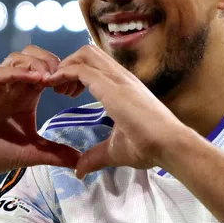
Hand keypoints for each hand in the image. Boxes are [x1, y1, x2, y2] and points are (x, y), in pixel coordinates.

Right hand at [0, 45, 81, 177]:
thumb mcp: (33, 153)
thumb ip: (56, 154)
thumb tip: (80, 163)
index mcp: (27, 95)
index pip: (47, 69)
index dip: (63, 73)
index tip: (74, 89)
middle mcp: (13, 86)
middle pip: (34, 55)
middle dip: (52, 61)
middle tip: (64, 79)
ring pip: (18, 58)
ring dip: (37, 63)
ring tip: (51, 79)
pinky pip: (2, 73)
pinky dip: (20, 73)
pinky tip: (37, 81)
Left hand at [46, 44, 190, 177]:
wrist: (169, 145)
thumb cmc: (149, 147)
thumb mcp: (115, 150)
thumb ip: (96, 157)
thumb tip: (80, 170)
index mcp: (124, 87)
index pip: (96, 65)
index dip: (76, 74)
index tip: (67, 93)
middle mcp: (121, 77)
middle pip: (88, 52)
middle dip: (68, 65)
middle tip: (60, 89)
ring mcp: (117, 79)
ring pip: (84, 54)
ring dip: (65, 66)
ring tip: (57, 88)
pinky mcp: (111, 86)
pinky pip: (81, 69)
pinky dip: (63, 73)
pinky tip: (55, 87)